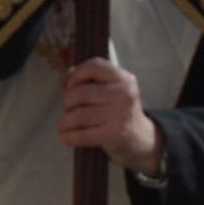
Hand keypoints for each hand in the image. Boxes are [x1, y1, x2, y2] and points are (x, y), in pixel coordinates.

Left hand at [57, 58, 161, 176]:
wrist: (141, 138)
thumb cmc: (118, 109)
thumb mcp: (112, 89)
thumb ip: (90, 79)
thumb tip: (66, 77)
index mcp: (124, 78)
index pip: (95, 66)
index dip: (76, 74)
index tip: (67, 84)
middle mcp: (124, 94)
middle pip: (81, 92)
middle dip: (67, 101)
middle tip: (66, 109)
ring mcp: (121, 115)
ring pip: (80, 115)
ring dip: (65, 121)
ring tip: (62, 125)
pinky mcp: (115, 135)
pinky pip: (84, 134)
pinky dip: (70, 136)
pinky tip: (64, 137)